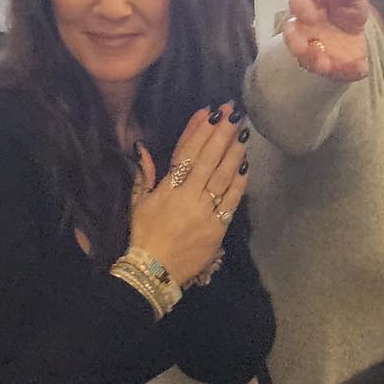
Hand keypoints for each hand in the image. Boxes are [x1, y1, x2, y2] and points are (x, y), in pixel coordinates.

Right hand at [129, 102, 249, 285]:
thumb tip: (141, 147)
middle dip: (222, 134)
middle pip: (208, 159)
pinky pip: (231, 202)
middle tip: (234, 114)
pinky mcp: (217, 227)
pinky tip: (246, 167)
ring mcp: (204, 211)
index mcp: (168, 188)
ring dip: (234, 153)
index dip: (199, 130)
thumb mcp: (137, 203)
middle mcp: (188, 196)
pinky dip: (239, 184)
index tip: (211, 112)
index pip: (186, 152)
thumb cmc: (144, 235)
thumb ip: (144, 174)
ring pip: (222, 176)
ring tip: (243, 134)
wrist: (153, 271)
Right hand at [281, 0, 368, 80]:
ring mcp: (310, 47)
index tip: (309, 16)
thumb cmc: (349, 10)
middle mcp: (304, 26)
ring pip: (302, 54)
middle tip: (301, 47)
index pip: (298, 2)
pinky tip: (348, 67)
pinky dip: (336, 69)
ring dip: (310, 59)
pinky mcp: (321, 64)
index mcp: (310, 4)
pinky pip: (324, 69)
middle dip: (294, 40)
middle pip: (291, 32)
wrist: (362, 36)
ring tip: (323, 64)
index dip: (301, 8)